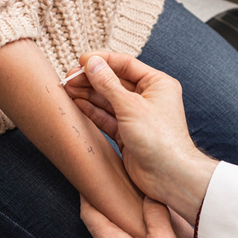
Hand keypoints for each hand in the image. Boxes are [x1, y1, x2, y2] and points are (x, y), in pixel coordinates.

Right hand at [65, 52, 217, 222]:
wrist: (169, 178)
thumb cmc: (159, 139)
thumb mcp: (130, 106)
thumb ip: (108, 83)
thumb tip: (92, 63)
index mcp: (157, 83)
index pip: (125, 64)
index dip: (102, 60)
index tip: (81, 60)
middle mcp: (148, 97)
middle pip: (115, 81)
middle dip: (92, 78)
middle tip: (69, 77)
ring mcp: (137, 116)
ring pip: (108, 99)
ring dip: (88, 93)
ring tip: (67, 88)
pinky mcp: (127, 133)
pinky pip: (107, 117)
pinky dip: (92, 110)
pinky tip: (76, 102)